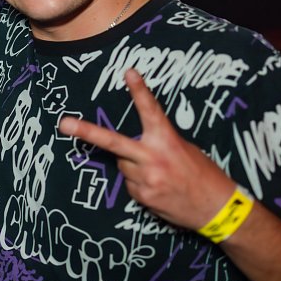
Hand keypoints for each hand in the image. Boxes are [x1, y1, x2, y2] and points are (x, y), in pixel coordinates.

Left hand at [57, 68, 236, 231]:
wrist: (217, 209)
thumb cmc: (203, 174)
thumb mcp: (185, 149)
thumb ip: (159, 142)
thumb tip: (136, 142)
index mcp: (168, 141)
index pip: (151, 111)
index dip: (139, 91)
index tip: (129, 72)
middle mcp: (153, 158)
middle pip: (113, 143)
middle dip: (86, 132)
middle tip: (64, 124)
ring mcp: (145, 179)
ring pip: (122, 164)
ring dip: (133, 165)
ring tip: (158, 173)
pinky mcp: (141, 196)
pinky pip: (130, 182)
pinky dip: (139, 182)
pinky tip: (159, 187)